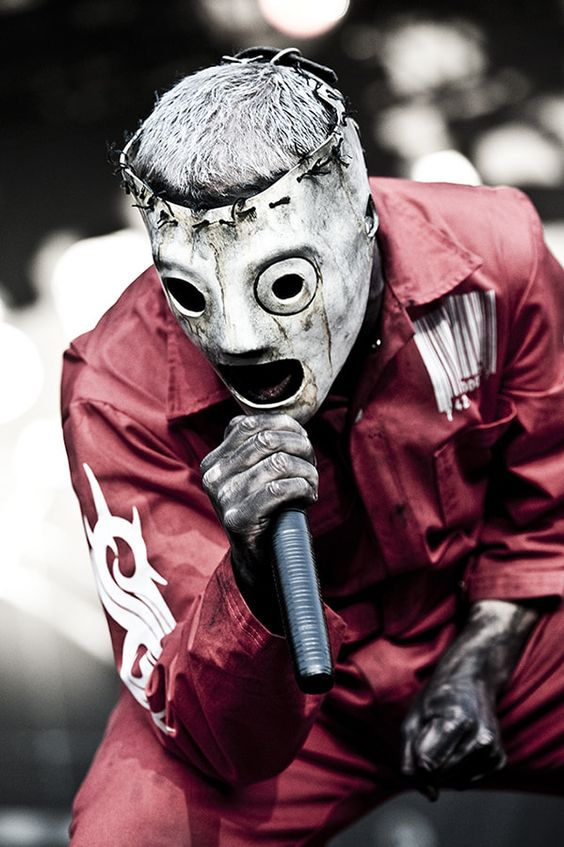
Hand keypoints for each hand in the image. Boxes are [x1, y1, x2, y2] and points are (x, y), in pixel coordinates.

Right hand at [200, 413, 317, 607]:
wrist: (258, 558)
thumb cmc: (267, 508)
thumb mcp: (258, 471)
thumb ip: (265, 444)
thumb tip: (291, 421)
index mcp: (214, 460)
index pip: (249, 424)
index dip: (284, 426)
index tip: (302, 439)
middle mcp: (213, 476)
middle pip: (267, 441)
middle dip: (300, 447)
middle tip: (312, 462)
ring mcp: (223, 498)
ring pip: (278, 463)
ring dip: (306, 471)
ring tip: (311, 483)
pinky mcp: (238, 519)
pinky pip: (279, 490)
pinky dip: (303, 489)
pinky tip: (307, 497)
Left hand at [401, 599, 539, 798]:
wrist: (472, 679)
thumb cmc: (438, 698)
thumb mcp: (414, 717)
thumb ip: (410, 755)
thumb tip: (429, 794)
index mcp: (456, 721)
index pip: (428, 764)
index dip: (416, 764)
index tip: (416, 750)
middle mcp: (480, 737)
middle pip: (441, 776)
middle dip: (428, 765)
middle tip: (431, 736)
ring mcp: (493, 749)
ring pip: (454, 782)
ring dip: (442, 768)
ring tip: (446, 738)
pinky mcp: (499, 759)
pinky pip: (467, 782)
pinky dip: (456, 771)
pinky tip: (457, 746)